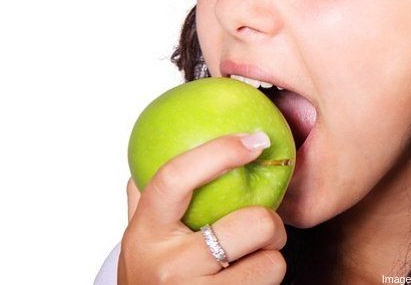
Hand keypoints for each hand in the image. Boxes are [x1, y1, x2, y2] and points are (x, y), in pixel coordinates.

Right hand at [118, 133, 287, 283]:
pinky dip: (268, 281)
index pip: (175, 178)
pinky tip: (248, 282)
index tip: (254, 139)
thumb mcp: (138, 240)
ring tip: (253, 261)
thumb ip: (145, 199)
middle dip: (271, 222)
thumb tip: (152, 152)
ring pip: (270, 262)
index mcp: (145, 233)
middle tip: (264, 227)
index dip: (219, 151)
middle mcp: (169, 265)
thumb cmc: (149, 279)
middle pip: (251, 223)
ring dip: (271, 258)